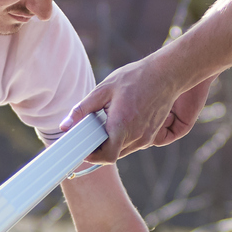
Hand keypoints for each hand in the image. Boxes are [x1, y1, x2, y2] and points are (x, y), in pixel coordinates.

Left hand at [71, 56, 209, 161]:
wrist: (166, 74)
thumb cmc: (135, 78)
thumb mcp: (104, 89)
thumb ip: (82, 109)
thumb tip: (65, 125)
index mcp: (122, 125)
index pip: (106, 157)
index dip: (92, 157)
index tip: (82, 148)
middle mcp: (136, 136)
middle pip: (113, 155)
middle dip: (99, 149)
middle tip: (88, 134)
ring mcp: (147, 137)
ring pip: (123, 150)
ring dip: (111, 144)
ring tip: (105, 124)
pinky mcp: (153, 135)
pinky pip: (133, 144)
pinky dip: (123, 139)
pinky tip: (119, 121)